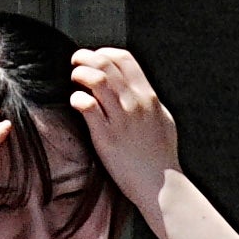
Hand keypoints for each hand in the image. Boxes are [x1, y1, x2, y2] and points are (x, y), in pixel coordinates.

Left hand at [69, 49, 183, 216]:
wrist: (162, 186)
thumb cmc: (162, 157)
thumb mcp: (164, 121)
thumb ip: (150, 102)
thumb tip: (137, 89)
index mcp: (149, 97)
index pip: (124, 58)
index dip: (104, 53)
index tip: (95, 59)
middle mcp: (136, 103)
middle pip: (106, 63)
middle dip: (85, 58)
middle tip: (76, 64)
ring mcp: (121, 119)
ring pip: (96, 79)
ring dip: (80, 74)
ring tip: (75, 81)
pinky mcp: (107, 136)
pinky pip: (87, 106)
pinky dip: (77, 98)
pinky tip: (77, 103)